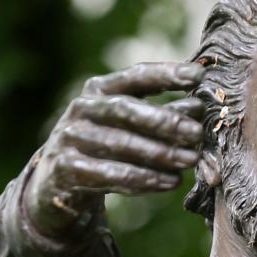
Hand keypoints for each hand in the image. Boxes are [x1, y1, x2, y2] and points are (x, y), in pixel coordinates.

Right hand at [24, 61, 204, 236]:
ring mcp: (71, 137)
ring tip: (190, 161)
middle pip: (125, 109)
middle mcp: (83, 108)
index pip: (135, 76)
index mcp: (99, 89)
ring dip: (160, 154)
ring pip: (120, 144)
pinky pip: (111, 174)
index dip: (166, 74)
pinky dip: (144, 179)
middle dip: (164, 120)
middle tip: (196, 132)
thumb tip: (200, 110)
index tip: (198, 75)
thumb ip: (160, 117)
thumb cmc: (105, 148)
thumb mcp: (127, 127)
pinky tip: (171, 182)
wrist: (57, 182)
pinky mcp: (67, 168)